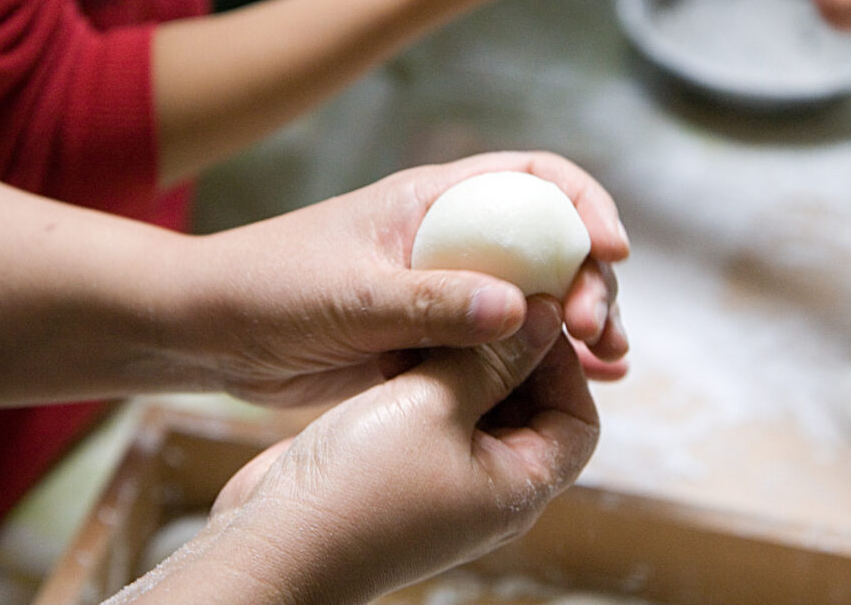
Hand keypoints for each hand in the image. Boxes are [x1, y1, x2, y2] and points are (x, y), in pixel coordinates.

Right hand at [111, 299, 598, 603]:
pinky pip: (430, 412)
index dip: (563, 361)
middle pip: (528, 405)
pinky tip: (394, 346)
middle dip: (507, 352)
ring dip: (459, 359)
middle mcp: (488, 484)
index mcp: (519, 485)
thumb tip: (546, 314)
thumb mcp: (435, 408)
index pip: (578, 416)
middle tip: (478, 304)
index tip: (530, 312)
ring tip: (431, 320)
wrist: (272, 544)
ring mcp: (442, 477)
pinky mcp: (400, 465)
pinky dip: (423, 376)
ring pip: (475, 402)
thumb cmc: (359, 489)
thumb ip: (492, 359)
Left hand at [178, 152, 628, 406]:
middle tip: (598, 331)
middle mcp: (449, 240)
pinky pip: (507, 345)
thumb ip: (431, 302)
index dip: (584, 205)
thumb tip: (522, 308)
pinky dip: (548, 361)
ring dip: (579, 325)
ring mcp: (446, 290)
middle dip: (588, 280)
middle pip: (549, 245)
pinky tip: (587, 381)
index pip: (534, 180)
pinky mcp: (435, 339)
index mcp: (432, 201)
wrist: (209, 333)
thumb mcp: (350, 296)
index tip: (611, 250)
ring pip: (536, 299)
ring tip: (611, 362)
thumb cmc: (266, 289)